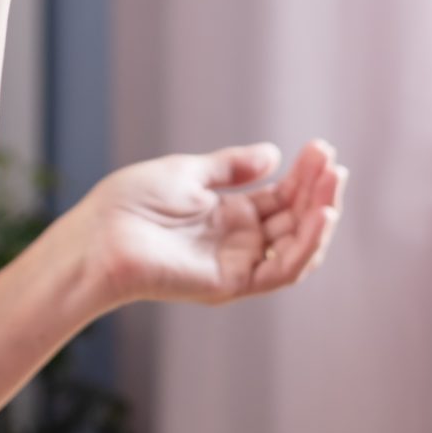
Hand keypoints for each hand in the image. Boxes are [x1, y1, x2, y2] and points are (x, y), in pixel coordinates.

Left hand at [70, 140, 347, 308]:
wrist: (96, 237)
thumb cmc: (129, 204)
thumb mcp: (188, 172)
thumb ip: (232, 167)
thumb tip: (273, 154)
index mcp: (227, 215)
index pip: (281, 197)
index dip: (305, 175)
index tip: (323, 148)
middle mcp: (237, 242)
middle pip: (294, 220)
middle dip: (318, 191)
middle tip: (334, 163)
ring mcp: (236, 264)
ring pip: (296, 246)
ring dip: (321, 216)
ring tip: (334, 184)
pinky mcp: (231, 284)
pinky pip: (281, 271)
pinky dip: (307, 246)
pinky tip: (321, 215)